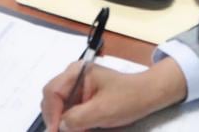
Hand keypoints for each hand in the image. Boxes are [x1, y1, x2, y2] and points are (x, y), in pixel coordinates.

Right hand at [41, 58, 186, 131]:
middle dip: (55, 118)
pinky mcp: (83, 95)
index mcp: (77, 72)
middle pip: (52, 98)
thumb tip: (59, 127)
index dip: (51, 114)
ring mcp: (77, 85)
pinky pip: (69, 109)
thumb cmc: (127, 99)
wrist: (148, 95)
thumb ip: (76, 119)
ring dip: (62, 121)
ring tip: (71, 131)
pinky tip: (78, 129)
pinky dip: (70, 121)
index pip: (52, 92)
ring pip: (59, 105)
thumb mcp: (101, 111)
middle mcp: (73, 75)